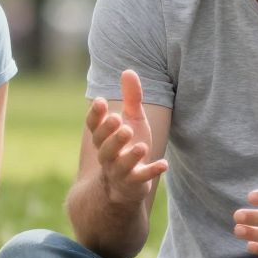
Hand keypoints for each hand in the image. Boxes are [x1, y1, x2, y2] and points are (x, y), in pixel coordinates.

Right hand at [87, 70, 167, 205]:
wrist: (124, 186)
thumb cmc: (128, 147)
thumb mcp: (132, 121)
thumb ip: (130, 99)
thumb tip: (128, 71)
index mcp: (104, 139)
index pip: (94, 127)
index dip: (95, 116)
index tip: (101, 101)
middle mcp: (108, 156)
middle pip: (104, 146)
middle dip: (111, 134)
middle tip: (118, 121)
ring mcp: (120, 171)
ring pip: (120, 165)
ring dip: (130, 155)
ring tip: (141, 145)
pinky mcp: (134, 184)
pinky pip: (141, 179)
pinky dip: (151, 172)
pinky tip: (164, 164)